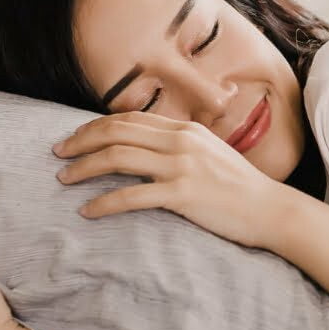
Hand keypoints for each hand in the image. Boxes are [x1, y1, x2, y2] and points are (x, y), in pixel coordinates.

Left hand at [54, 111, 291, 249]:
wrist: (271, 209)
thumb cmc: (240, 188)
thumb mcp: (211, 155)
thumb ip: (181, 149)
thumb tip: (148, 153)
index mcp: (186, 130)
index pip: (130, 119)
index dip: (95, 126)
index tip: (74, 139)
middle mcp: (181, 141)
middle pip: (117, 132)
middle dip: (81, 142)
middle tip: (57, 154)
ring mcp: (182, 166)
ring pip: (118, 158)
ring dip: (84, 168)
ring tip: (64, 179)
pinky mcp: (183, 195)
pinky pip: (132, 196)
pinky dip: (104, 203)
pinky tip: (87, 211)